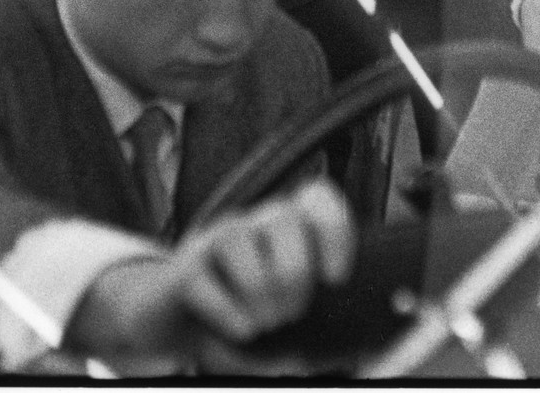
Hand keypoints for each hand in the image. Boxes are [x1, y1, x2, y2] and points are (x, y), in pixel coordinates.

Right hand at [70, 179, 354, 357]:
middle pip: (284, 218)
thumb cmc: (251, 318)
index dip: (334, 231)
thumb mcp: (293, 318)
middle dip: (294, 274)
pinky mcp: (185, 268)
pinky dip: (229, 313)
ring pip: (240, 239)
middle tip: (291, 313)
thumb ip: (324, 322)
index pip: (319, 197)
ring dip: (259, 291)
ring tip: (265, 322)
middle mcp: (255, 223)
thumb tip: (354, 342)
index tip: (335, 279)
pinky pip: (205, 280)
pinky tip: (242, 331)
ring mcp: (217, 240)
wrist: (184, 327)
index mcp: (292, 229)